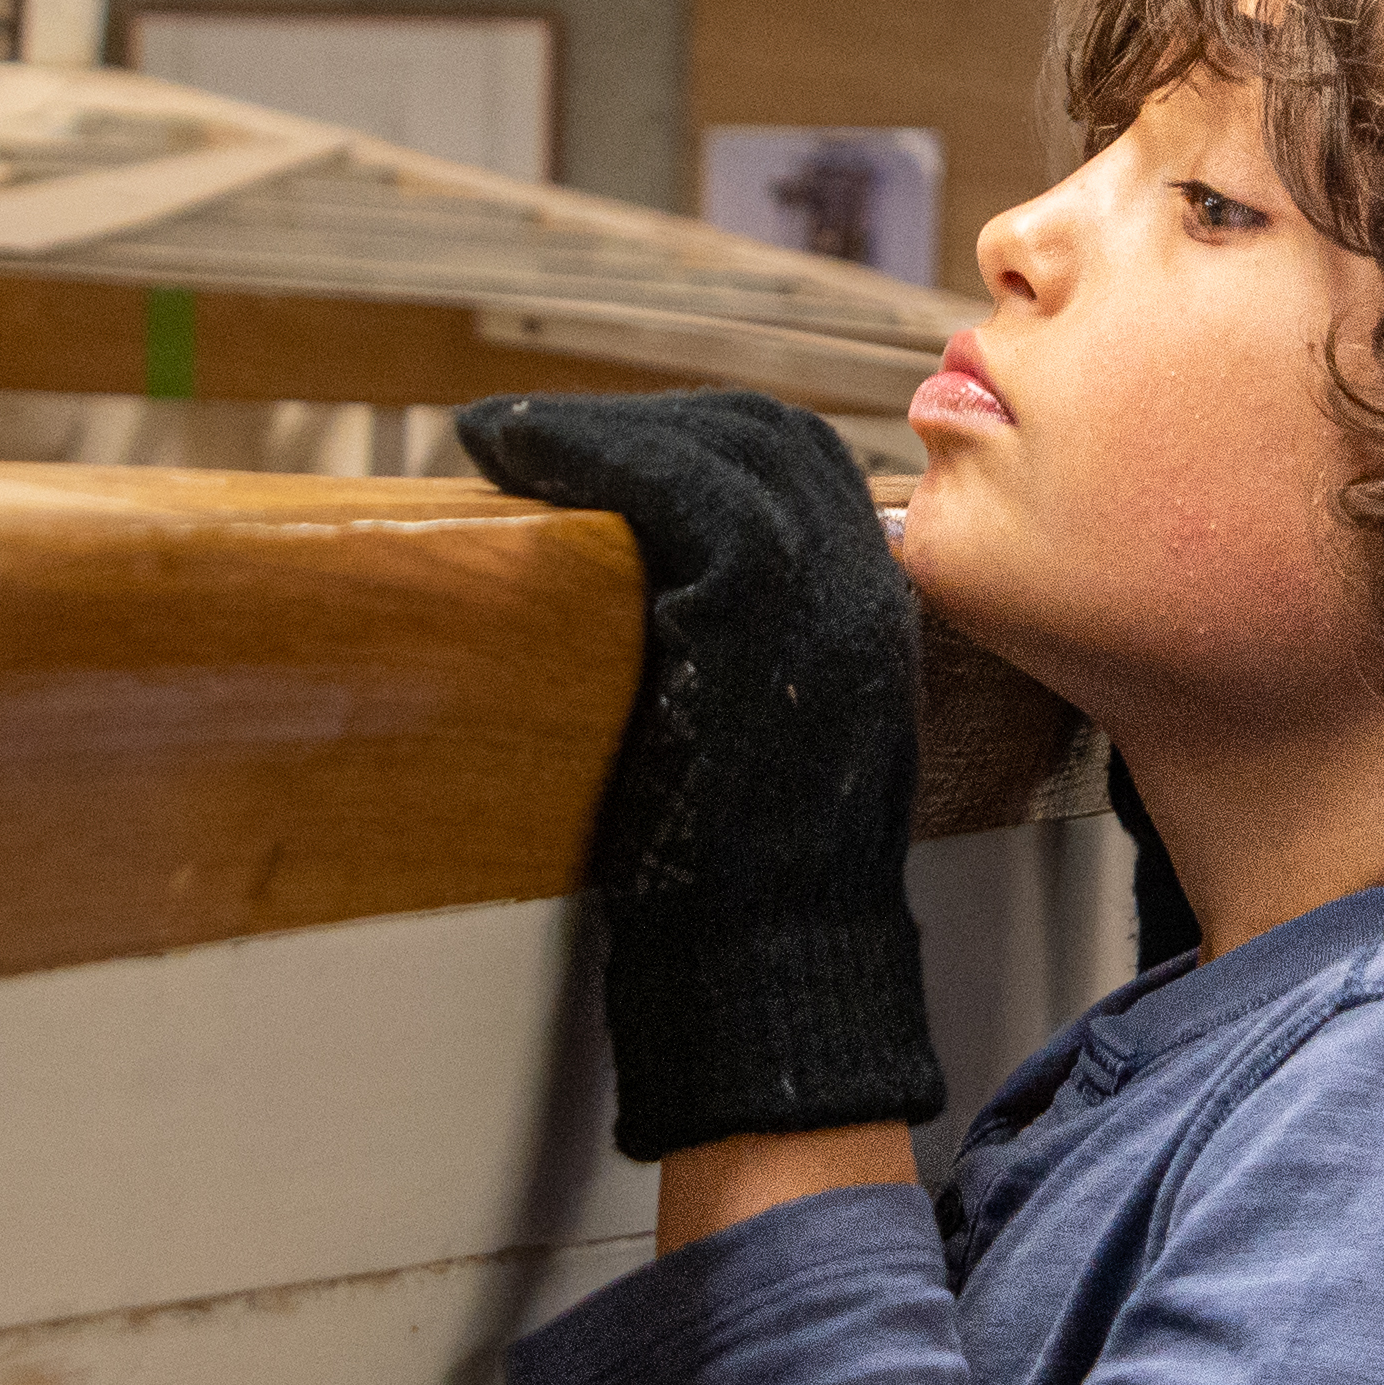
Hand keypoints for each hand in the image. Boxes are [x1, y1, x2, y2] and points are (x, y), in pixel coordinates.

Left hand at [457, 389, 945, 1162]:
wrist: (778, 961)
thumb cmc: (749, 889)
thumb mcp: (765, 744)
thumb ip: (740, 660)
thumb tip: (646, 612)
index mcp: (873, 615)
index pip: (799, 470)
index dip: (699, 442)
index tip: (608, 447)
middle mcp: (864, 586)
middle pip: (764, 438)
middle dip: (650, 423)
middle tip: (544, 438)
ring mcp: (821, 589)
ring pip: (717, 446)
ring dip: (601, 429)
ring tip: (511, 439)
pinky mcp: (757, 604)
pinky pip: (671, 483)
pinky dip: (587, 451)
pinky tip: (520, 455)